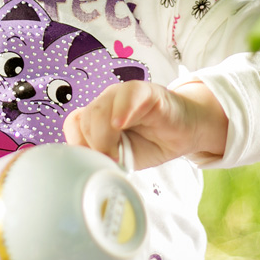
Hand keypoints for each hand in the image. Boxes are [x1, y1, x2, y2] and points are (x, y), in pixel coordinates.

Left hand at [62, 80, 226, 169]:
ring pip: (100, 108)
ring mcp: (124, 95)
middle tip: (111, 159)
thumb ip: (104, 157)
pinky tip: (121, 124)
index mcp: (97, 116)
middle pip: (85, 118)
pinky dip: (122, 110)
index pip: (74, 124)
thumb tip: (86, 168)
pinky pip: (128, 95)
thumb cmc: (151, 143)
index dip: (79, 144)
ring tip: (119, 152)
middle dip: (93, 143)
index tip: (94, 163)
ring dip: (105, 135)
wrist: (185, 132)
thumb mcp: (123, 157)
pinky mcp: (146, 92)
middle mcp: (107, 102)